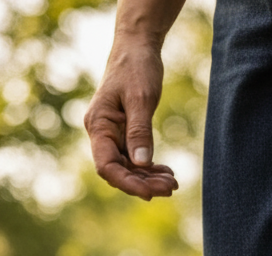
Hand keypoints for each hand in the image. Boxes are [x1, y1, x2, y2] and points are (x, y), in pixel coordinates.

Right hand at [84, 41, 178, 200]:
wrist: (137, 47)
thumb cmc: (136, 67)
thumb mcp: (140, 99)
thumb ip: (139, 132)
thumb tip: (141, 164)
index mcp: (98, 125)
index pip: (106, 166)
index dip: (127, 183)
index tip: (150, 193)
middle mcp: (102, 134)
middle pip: (119, 171)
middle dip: (144, 183)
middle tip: (172, 187)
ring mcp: (113, 135)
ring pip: (129, 168)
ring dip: (149, 178)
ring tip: (173, 183)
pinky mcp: (125, 134)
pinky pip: (135, 159)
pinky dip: (150, 168)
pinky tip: (167, 172)